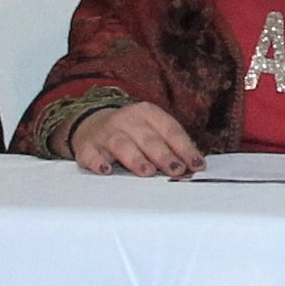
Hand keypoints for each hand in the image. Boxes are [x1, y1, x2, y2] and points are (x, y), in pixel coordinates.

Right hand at [67, 100, 202, 178]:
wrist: (91, 123)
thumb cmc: (131, 132)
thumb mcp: (152, 130)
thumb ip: (170, 146)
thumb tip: (193, 167)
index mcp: (148, 114)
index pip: (171, 130)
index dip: (185, 148)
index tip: (197, 164)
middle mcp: (128, 120)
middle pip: (149, 138)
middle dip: (164, 155)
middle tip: (177, 170)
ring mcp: (106, 132)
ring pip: (122, 144)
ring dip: (136, 158)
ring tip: (148, 172)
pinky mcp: (87, 146)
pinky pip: (91, 154)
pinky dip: (97, 162)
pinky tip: (106, 171)